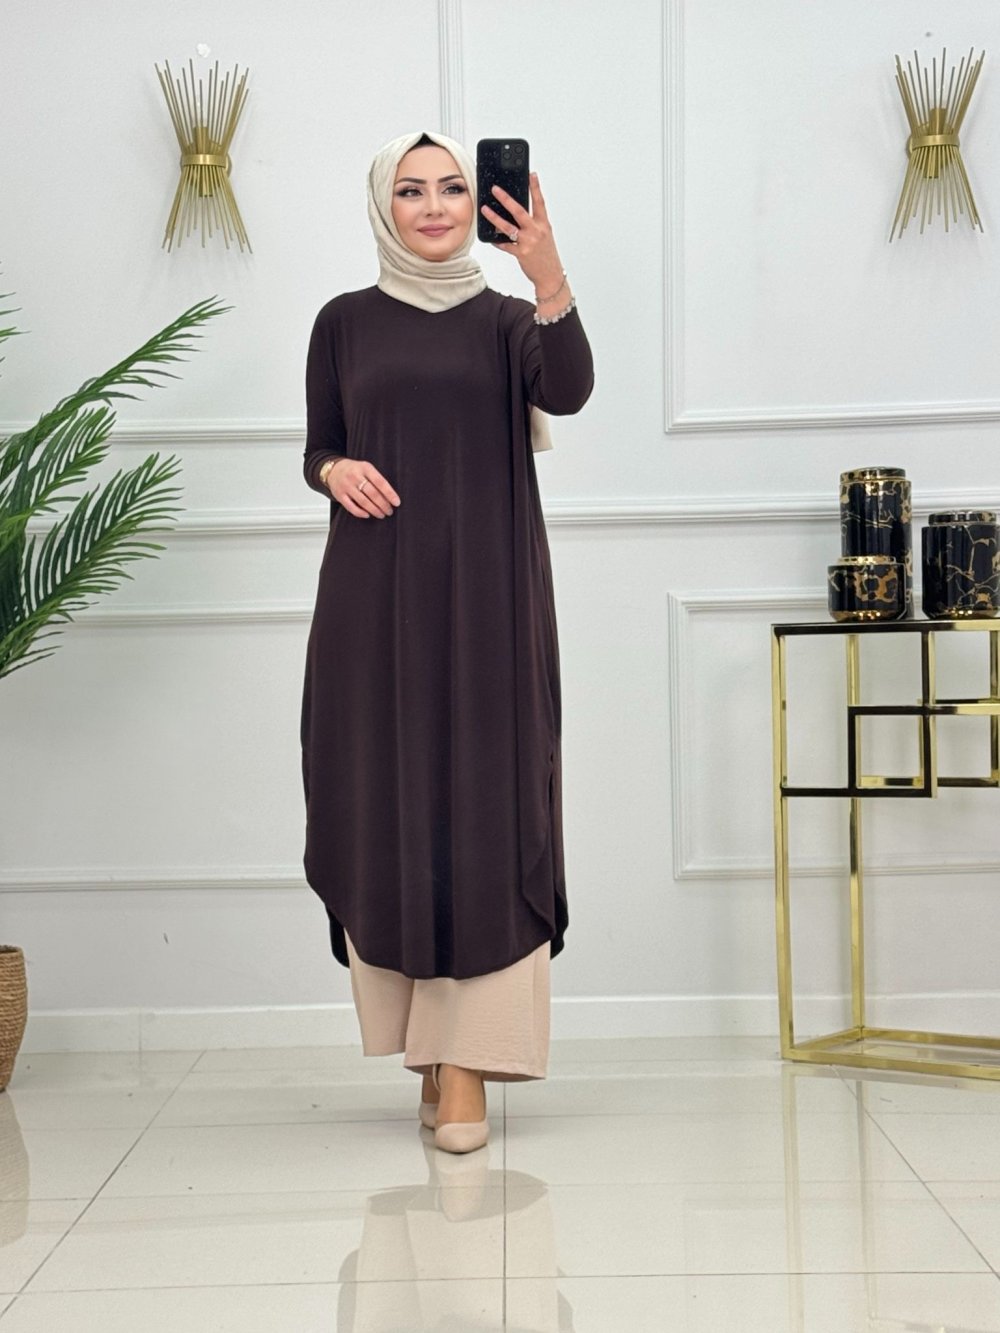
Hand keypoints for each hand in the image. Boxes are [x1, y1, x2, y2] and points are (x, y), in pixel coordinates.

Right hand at [327, 458, 399, 518]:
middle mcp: (355, 476)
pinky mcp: (339, 495)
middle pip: (373, 494)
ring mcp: (346, 486)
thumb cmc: (354, 470)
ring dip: (375, 510)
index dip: (390, 494)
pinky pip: (351, 507)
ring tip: (381, 514)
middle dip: (383, 505)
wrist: (333, 469)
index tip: (397, 502)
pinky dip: (360, 513)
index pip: (380, 482)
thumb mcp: (366, 468)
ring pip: (363, 502)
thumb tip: (390, 496)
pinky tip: (367, 515)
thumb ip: (376, 479)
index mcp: (365, 468)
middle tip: (390, 511)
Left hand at [481, 172, 564, 293]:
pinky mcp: (520, 253)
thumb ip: (534, 224)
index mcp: (544, 225)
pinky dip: (497, 241)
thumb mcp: (545, 236)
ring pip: (508, 227)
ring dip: (494, 218)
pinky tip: (491, 238)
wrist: (550, 276)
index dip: (536, 188)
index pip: (540, 202)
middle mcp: (536, 231)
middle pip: (519, 211)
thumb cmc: (547, 255)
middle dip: (506, 199)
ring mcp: (528, 242)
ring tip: (485, 209)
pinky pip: (505, 245)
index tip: (531, 174)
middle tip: (496, 189)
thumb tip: (518, 214)